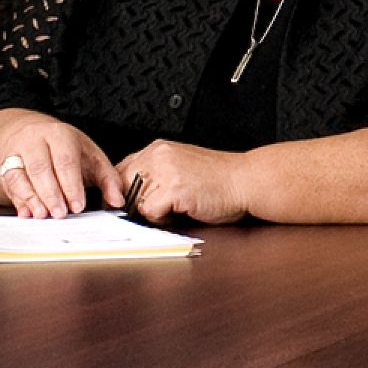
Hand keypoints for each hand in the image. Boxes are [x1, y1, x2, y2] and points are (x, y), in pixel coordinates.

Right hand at [0, 110, 120, 218]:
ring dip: (31, 198)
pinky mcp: (4, 166)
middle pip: (40, 167)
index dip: (71, 185)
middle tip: (60, 214)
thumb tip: (118, 201)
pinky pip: (9, 184)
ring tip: (42, 215)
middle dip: (50, 193)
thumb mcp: (91, 158)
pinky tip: (25, 214)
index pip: (66, 160)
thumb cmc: (67, 151)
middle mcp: (35, 140)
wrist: (33, 136)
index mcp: (60, 135)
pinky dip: (18, 201)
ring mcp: (16, 152)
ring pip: (20, 175)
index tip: (78, 206)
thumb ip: (107, 180)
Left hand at [117, 139, 253, 225]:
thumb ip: (156, 174)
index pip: (121, 170)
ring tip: (175, 208)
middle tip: (159, 209)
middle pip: (123, 186)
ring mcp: (165, 170)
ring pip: (135, 201)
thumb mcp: (181, 168)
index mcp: (159, 149)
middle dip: (134, 204)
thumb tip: (128, 196)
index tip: (128, 204)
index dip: (122, 192)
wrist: (247, 181)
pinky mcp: (174, 188)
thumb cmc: (219, 181)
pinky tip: (181, 212)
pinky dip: (162, 219)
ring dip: (151, 212)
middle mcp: (158, 155)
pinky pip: (150, 212)